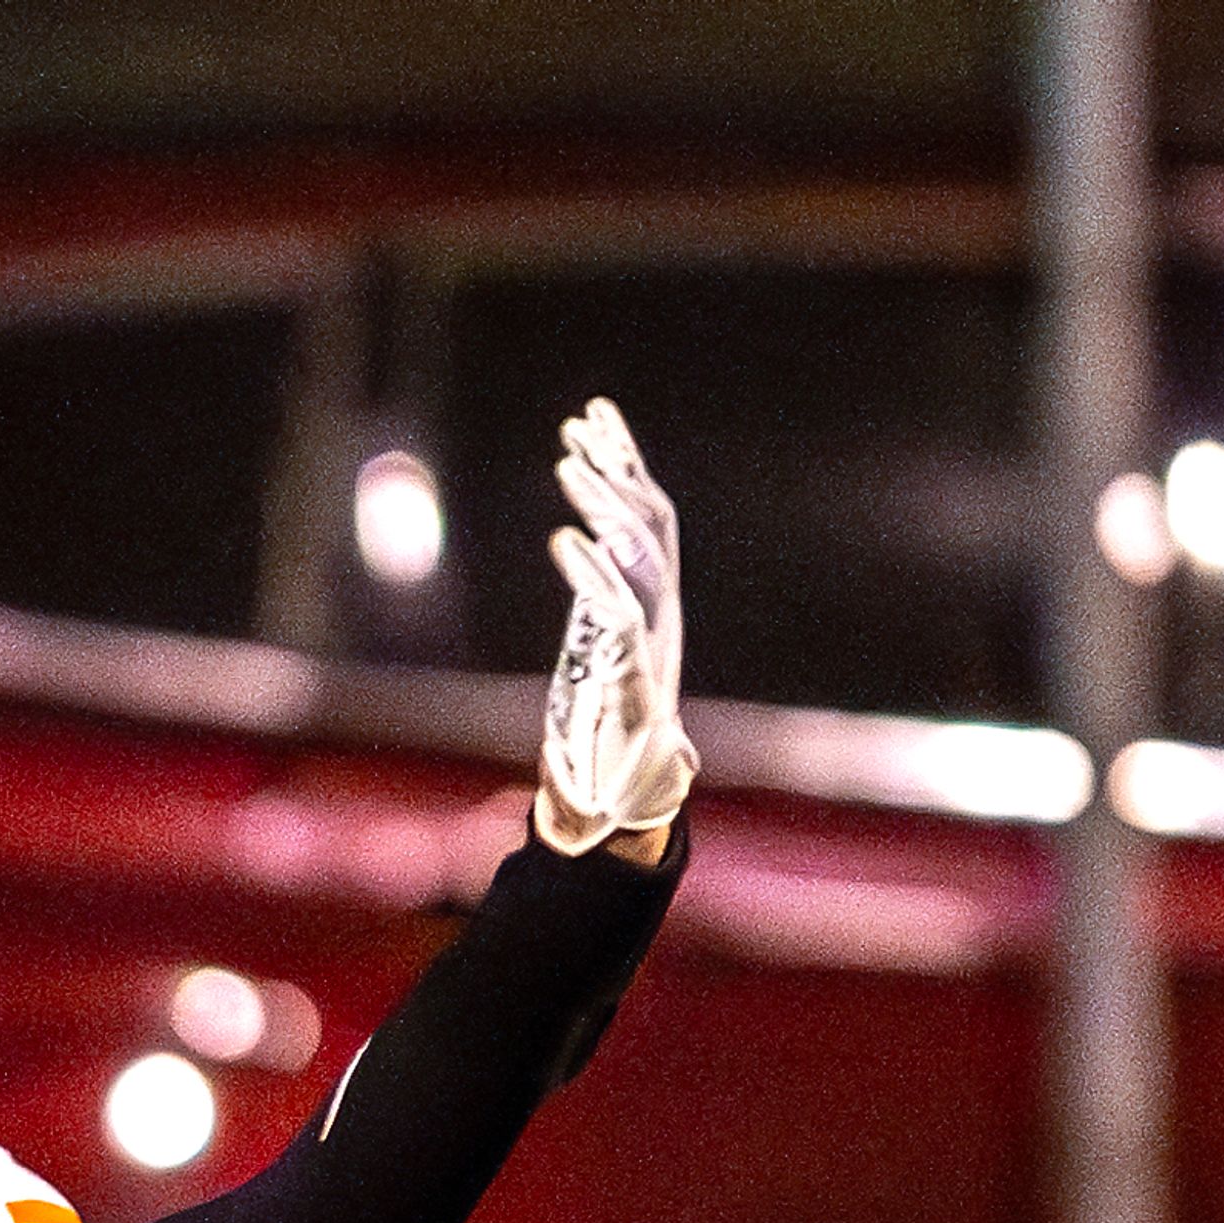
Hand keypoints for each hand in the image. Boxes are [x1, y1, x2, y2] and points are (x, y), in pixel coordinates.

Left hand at [533, 396, 695, 859]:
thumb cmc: (606, 730)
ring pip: (638, 555)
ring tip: (567, 462)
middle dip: (618, 465)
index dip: (622, 465)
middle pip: (650, 519)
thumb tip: (593, 554)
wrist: (621, 799)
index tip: (590, 422)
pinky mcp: (632, 673)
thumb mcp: (601, 649)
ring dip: (604, 504)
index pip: (646, 516)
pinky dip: (592, 571)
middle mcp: (660, 610)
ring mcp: (651, 640)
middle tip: (581, 421)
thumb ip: (601, 604)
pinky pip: (616, 611)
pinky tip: (563, 538)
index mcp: (653, 600)